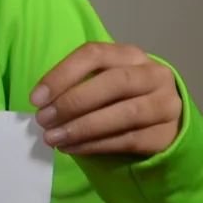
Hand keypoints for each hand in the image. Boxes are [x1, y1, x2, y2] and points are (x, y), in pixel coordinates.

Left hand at [30, 43, 181, 157]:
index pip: (95, 54)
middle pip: (114, 83)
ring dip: (83, 127)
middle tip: (44, 119)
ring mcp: (165, 105)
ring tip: (54, 138)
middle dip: (73, 102)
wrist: (165, 120)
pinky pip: (128, 140)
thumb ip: (79, 83)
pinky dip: (95, 145)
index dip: (62, 74)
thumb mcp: (105, 79)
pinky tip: (72, 148)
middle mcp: (154, 75)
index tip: (36, 98)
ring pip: (125, 114)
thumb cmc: (122, 96)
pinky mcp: (166, 134)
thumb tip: (42, 102)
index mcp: (131, 55)